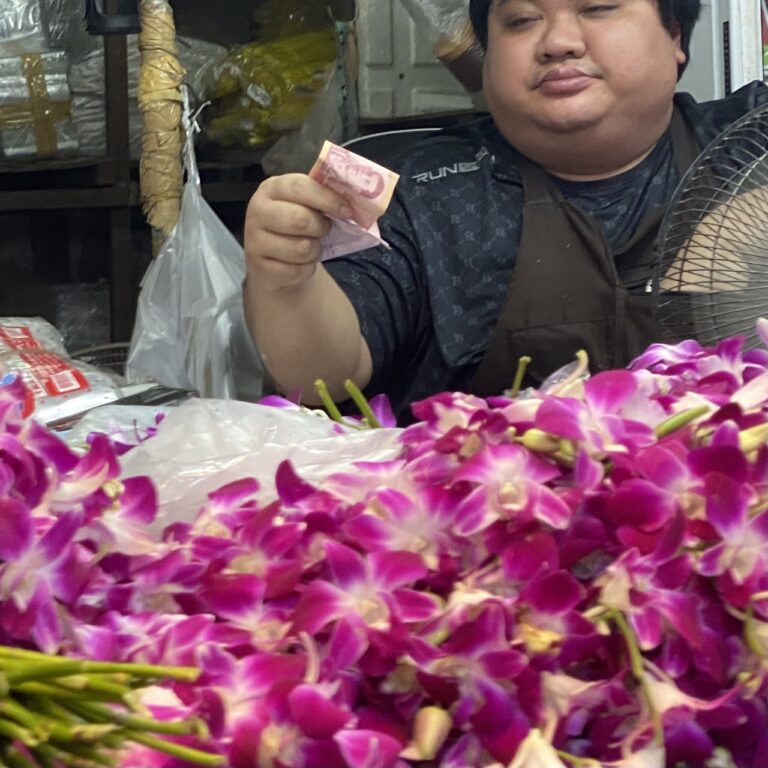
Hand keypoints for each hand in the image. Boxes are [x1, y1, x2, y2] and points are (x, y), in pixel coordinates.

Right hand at [245, 173, 352, 291]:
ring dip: (314, 250)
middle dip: (321, 227)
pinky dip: (306, 269)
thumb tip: (352, 203)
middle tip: (325, 230)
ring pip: (301, 248)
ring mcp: (255, 240)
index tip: (347, 210)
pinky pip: (296, 270)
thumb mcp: (305, 205)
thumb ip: (323, 198)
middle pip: (300, 219)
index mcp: (272, 188)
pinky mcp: (260, 267)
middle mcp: (258, 211)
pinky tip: (299, 263)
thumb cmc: (295, 225)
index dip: (327, 199)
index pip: (300, 187)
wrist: (273, 260)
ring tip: (310, 246)